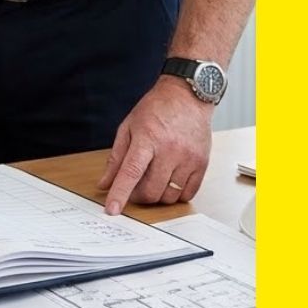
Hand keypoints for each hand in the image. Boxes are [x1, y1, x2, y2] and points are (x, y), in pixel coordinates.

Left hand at [96, 77, 213, 213]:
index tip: (112, 210)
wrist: (187, 96)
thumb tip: (104, 183)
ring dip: (157, 196)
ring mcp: (188, 158)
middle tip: (134, 188)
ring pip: (169, 196)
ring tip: (153, 181)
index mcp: (147, 139)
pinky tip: (169, 181)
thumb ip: (116, 157)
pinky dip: (175, 194)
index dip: (120, 193)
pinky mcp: (202, 164)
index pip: (131, 172)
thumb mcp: (128, 127)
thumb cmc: (155, 109)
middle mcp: (169, 150)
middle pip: (151, 190)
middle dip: (138, 196)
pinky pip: (187, 194)